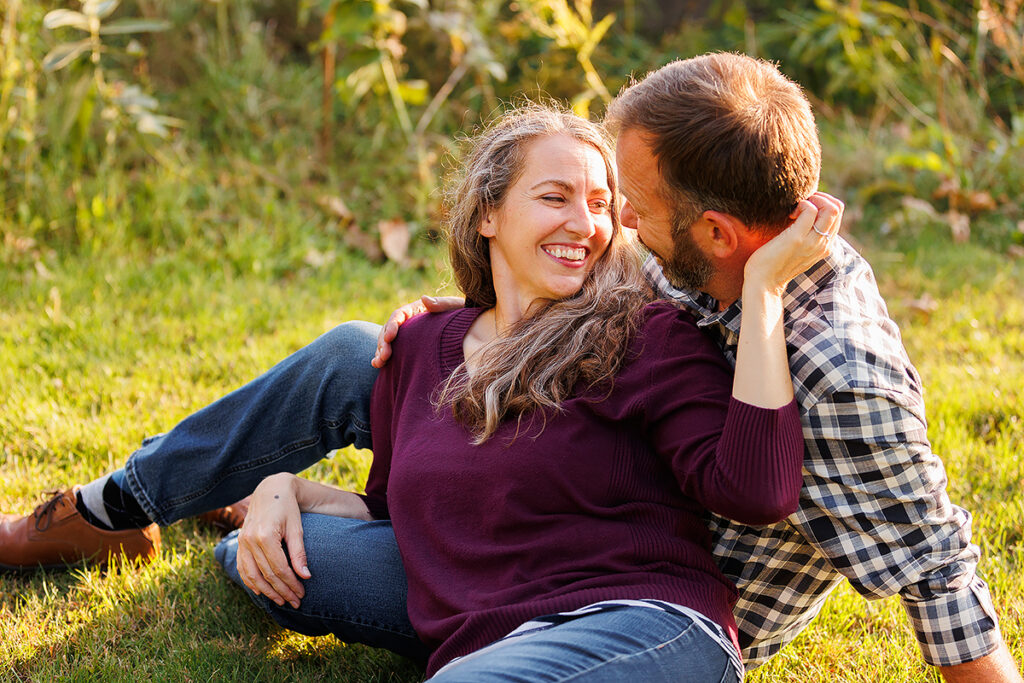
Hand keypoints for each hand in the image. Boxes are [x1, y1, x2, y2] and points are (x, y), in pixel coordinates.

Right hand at [235, 473, 310, 608]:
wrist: (270, 490)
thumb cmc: (287, 507)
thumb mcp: (297, 527)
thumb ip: (299, 552)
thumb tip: (306, 576)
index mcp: (265, 535)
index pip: (279, 569)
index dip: (291, 584)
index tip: (302, 593)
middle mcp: (250, 540)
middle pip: (266, 575)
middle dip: (282, 591)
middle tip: (295, 602)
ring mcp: (242, 542)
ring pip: (252, 575)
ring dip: (266, 591)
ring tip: (281, 601)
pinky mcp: (239, 543)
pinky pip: (242, 567)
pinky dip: (250, 582)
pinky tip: (261, 591)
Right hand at [371, 295, 464, 367]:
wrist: (472, 329)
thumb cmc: (464, 316)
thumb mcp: (456, 308)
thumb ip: (441, 304)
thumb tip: (424, 298)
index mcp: (418, 309)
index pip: (399, 315)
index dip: (392, 325)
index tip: (389, 338)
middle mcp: (409, 321)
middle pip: (389, 329)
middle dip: (383, 342)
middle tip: (383, 357)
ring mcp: (407, 335)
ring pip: (387, 341)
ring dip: (380, 351)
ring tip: (378, 363)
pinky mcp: (408, 347)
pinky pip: (393, 350)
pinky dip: (383, 356)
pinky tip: (378, 365)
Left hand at [743, 192, 843, 295]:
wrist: (763, 283)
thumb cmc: (774, 264)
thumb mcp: (797, 249)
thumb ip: (805, 235)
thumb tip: (800, 213)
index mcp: (825, 246)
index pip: (837, 215)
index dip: (822, 203)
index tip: (804, 207)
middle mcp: (824, 244)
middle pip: (838, 208)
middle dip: (820, 197)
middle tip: (800, 204)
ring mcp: (813, 242)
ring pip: (832, 208)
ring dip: (813, 199)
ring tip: (795, 208)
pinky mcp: (797, 239)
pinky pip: (810, 209)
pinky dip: (801, 204)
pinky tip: (789, 213)